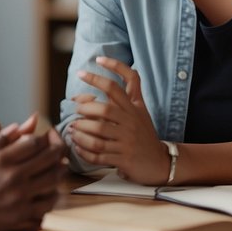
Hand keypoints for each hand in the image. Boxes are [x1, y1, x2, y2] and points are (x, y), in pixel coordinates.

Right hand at [0, 114, 66, 230]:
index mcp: (0, 160)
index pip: (35, 142)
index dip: (45, 136)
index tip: (46, 134)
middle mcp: (13, 178)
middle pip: (49, 158)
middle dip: (58, 149)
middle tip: (58, 148)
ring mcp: (18, 198)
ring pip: (53, 181)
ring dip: (60, 172)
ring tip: (59, 167)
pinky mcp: (19, 217)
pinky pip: (47, 206)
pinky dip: (53, 198)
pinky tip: (52, 193)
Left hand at [69, 56, 169, 184]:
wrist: (159, 161)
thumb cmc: (144, 134)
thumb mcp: (141, 110)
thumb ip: (131, 92)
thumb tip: (126, 71)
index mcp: (134, 109)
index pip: (116, 87)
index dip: (101, 75)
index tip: (84, 69)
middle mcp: (131, 123)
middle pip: (105, 109)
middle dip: (85, 109)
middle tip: (75, 110)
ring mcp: (127, 141)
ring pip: (99, 132)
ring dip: (81, 131)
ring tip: (72, 129)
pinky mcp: (123, 159)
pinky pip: (98, 154)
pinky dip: (84, 150)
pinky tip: (77, 147)